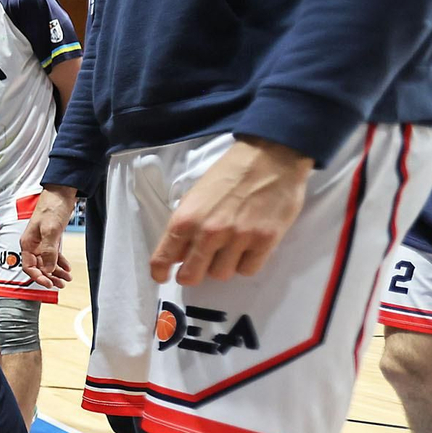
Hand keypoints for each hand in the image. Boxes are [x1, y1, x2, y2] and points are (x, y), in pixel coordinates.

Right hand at [20, 186, 79, 289]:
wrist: (61, 192)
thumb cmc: (52, 207)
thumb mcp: (51, 230)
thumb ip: (48, 251)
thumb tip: (48, 268)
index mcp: (28, 243)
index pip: (29, 266)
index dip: (38, 277)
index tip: (49, 283)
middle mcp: (33, 244)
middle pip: (39, 267)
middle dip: (49, 277)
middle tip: (60, 284)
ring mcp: (42, 241)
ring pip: (47, 262)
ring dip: (56, 272)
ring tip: (66, 279)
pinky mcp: (51, 238)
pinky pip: (54, 255)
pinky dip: (60, 262)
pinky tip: (67, 267)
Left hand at [151, 137, 311, 284]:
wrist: (271, 156)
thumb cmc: (230, 172)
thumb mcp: (196, 195)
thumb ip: (186, 225)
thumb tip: (178, 254)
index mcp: (186, 219)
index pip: (163, 258)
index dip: (160, 271)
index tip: (163, 277)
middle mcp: (209, 233)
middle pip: (192, 275)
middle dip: (192, 274)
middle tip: (199, 268)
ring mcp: (238, 238)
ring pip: (222, 274)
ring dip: (223, 266)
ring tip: (229, 248)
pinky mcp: (265, 241)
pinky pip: (248, 269)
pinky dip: (246, 263)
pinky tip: (248, 248)